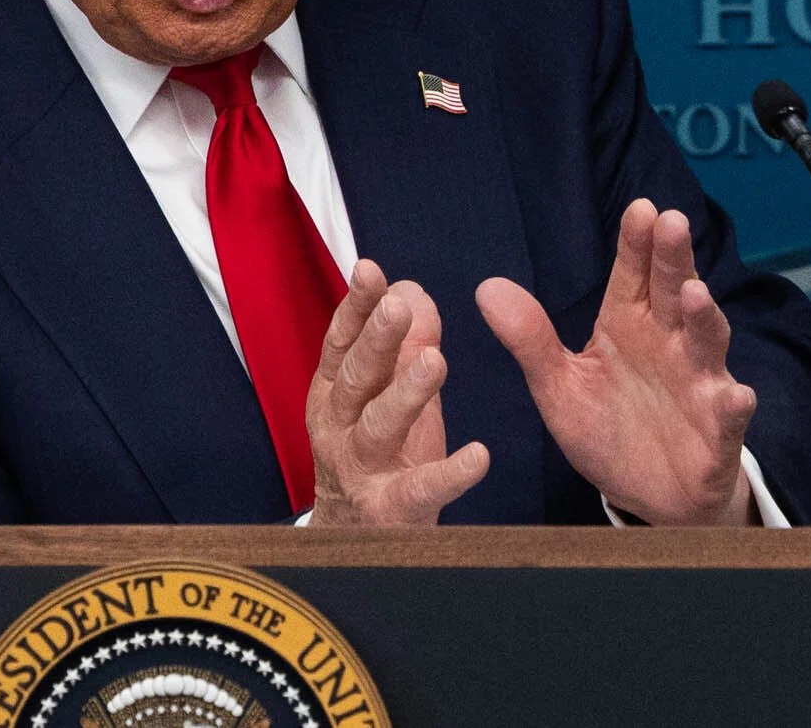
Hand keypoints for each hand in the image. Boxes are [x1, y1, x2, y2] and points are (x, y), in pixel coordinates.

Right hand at [307, 260, 489, 525]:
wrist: (354, 540)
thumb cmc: (377, 455)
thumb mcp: (385, 397)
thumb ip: (400, 348)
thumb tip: (412, 291)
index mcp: (332, 394)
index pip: (340, 342)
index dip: (355, 307)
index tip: (370, 271)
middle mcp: (337, 427)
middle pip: (356, 379)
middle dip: (376, 341)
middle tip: (400, 309)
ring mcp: (360, 469)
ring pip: (379, 426)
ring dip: (406, 393)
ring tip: (435, 361)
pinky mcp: (391, 509)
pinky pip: (422, 488)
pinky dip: (450, 473)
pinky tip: (479, 455)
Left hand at [476, 199, 756, 525]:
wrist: (647, 494)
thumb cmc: (607, 428)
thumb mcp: (558, 384)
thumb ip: (529, 338)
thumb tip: (487, 287)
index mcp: (628, 328)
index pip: (633, 278)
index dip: (636, 245)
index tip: (640, 208)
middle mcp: (670, 346)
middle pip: (673, 294)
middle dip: (673, 260)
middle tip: (670, 221)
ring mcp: (699, 387)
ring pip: (706, 345)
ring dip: (704, 319)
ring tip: (695, 293)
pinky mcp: (717, 436)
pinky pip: (727, 419)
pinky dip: (733, 407)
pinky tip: (736, 395)